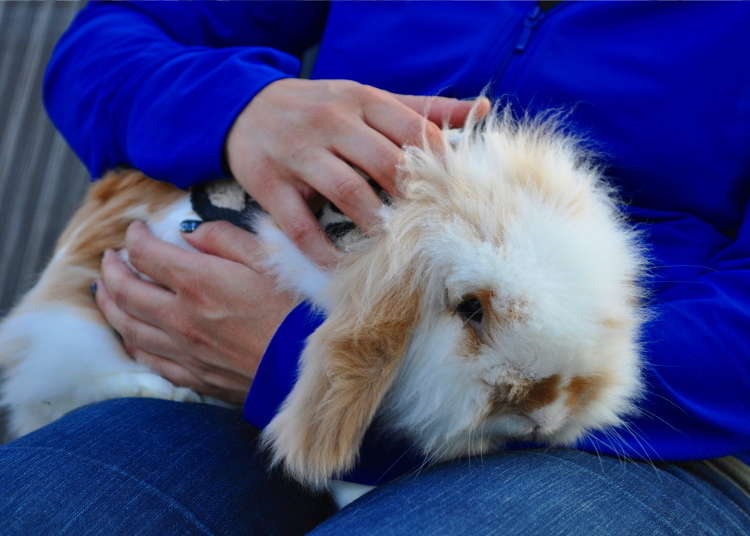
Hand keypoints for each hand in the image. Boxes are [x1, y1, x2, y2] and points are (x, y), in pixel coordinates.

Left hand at [93, 220, 294, 404]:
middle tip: (111, 257)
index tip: (136, 228)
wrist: (313, 370)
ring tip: (106, 291)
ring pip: (127, 326)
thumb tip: (190, 231)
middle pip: (125, 290)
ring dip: (110, 304)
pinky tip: (132, 333)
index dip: (134, 236)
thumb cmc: (298, 310)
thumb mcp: (271, 259)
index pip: (146, 253)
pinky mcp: (194, 375)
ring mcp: (183, 350)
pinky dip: (131, 340)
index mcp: (199, 282)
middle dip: (111, 268)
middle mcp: (181, 317)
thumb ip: (226, 239)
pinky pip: (148, 358)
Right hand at [226, 78, 489, 266]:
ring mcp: (297, 152)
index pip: (412, 129)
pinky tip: (342, 266)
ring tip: (396, 249)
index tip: (456, 194)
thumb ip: (422, 109)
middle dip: (411, 199)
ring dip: (375, 224)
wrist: (245, 110)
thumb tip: (482, 111)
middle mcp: (330, 121)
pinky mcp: (269, 184)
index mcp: (361, 100)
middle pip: (384, 162)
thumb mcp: (367, 100)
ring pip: (346, 192)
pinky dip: (322, 250)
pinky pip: (300, 224)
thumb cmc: (321, 109)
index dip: (440, 163)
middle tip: (431, 229)